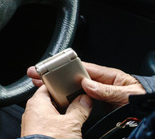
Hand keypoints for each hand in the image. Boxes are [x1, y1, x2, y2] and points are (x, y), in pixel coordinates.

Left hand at [21, 86, 91, 138]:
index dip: (62, 85)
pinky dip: (56, 124)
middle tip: (77, 104)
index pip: (49, 86)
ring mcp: (32, 122)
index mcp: (36, 101)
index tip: (73, 88)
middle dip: (64, 102)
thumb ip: (79, 109)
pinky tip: (65, 129)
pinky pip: (47, 123)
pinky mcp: (35, 133)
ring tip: (73, 118)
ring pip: (49, 112)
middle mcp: (31, 110)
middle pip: (50, 99)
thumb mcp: (71, 123)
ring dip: (61, 114)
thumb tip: (85, 100)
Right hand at [27, 62, 145, 108]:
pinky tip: (52, 98)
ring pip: (71, 88)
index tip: (50, 67)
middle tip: (36, 74)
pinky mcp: (95, 107)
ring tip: (39, 84)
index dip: (64, 66)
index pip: (82, 68)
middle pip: (72, 77)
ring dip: (55, 86)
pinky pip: (76, 101)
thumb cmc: (144, 100)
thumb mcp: (129, 95)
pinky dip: (63, 99)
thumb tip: (87, 84)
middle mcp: (100, 84)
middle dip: (53, 74)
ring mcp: (96, 95)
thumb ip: (108, 90)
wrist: (151, 113)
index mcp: (109, 76)